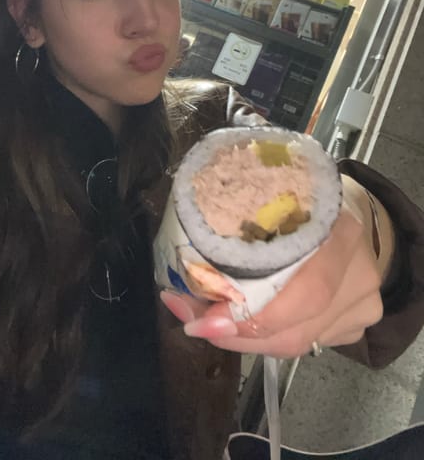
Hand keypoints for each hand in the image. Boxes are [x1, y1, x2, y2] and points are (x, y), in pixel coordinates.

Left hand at [160, 209, 383, 357]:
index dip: (252, 313)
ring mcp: (363, 302)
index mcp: (339, 230)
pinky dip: (270, 337)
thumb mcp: (270, 199)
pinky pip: (307, 343)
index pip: (306, 290)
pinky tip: (249, 323)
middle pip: (295, 328)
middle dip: (237, 332)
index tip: (205, 318)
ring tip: (214, 321)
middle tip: (197, 322)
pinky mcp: (357, 324)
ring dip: (248, 339)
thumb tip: (178, 281)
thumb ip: (234, 233)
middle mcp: (358, 271)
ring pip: (298, 343)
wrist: (354, 210)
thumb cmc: (302, 198)